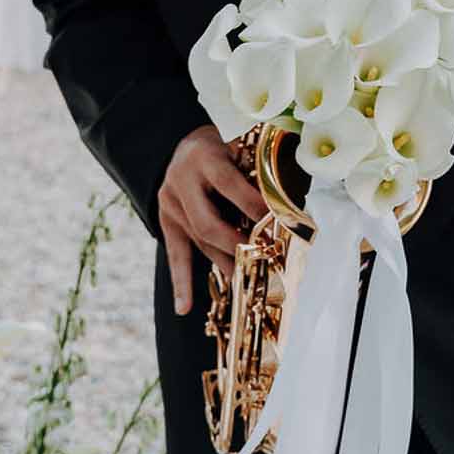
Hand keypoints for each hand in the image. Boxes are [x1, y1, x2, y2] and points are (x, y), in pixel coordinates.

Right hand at [158, 124, 268, 315]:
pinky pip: (175, 255)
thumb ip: (253, 170)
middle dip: (235, 243)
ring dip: (224, 262)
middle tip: (260, 256)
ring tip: (246, 280)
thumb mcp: (236, 147)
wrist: (180, 146)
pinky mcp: (166, 221)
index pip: (228, 184)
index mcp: (205, 159)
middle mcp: (182, 182)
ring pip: (198, 241)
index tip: (275, 221)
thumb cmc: (220, 148)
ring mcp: (170, 204)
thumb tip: (287, 200)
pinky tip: (184, 307)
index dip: (252, 204)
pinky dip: (181, 283)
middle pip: (207, 222)